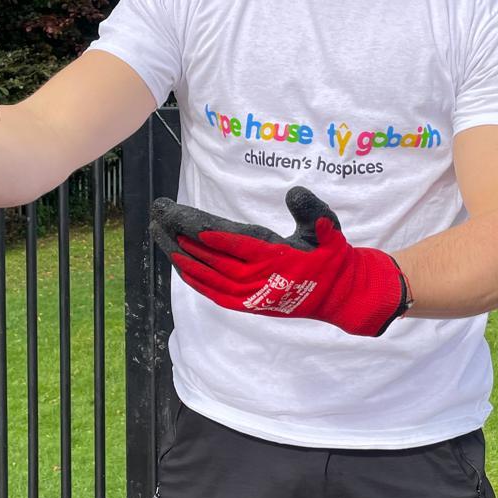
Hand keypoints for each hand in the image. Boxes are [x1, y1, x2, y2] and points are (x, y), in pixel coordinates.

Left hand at [149, 185, 408, 336]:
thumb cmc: (332, 255)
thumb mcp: (329, 227)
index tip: (178, 217)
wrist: (341, 295)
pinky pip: (213, 292)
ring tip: (157, 233)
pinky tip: (177, 263)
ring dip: (178, 254)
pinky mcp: (247, 304)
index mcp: (275, 258)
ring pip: (206, 274)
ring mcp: (250, 294)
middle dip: (180, 234)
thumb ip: (312, 209)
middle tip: (157, 213)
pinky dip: (194, 278)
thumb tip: (293, 192)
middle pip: (210, 256)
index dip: (202, 230)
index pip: (232, 242)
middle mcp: (257, 279)